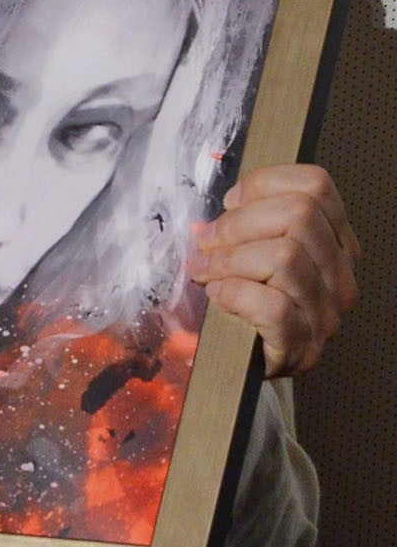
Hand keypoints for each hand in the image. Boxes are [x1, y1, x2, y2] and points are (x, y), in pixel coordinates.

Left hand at [186, 163, 358, 377]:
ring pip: (285, 257)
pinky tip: (219, 295)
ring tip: (205, 270)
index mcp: (335, 241)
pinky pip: (272, 306)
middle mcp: (340, 274)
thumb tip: (224, 206)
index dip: (266, 184)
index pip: (317, 186)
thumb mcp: (255, 249)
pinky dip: (235, 294)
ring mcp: (326, 311)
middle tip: (208, 241)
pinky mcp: (302, 344)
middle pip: (300, 214)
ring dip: (229, 260)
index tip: (231, 201)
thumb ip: (247, 220)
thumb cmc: (245, 300)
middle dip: (239, 223)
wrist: (243, 362)